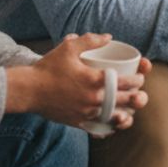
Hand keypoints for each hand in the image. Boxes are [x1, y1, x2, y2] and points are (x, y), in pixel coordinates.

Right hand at [7, 33, 149, 129]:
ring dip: (127, 114)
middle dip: (138, 97)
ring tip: (130, 109)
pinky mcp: (78, 122)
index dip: (138, 80)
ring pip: (116, 118)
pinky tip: (113, 124)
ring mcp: (87, 113)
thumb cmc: (48, 68)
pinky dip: (108, 128)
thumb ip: (90, 40)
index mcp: (95, 80)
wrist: (28, 90)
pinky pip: (99, 129)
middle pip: (126, 101)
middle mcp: (94, 99)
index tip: (140, 77)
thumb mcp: (69, 47)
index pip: (127, 82)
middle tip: (139, 92)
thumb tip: (109, 37)